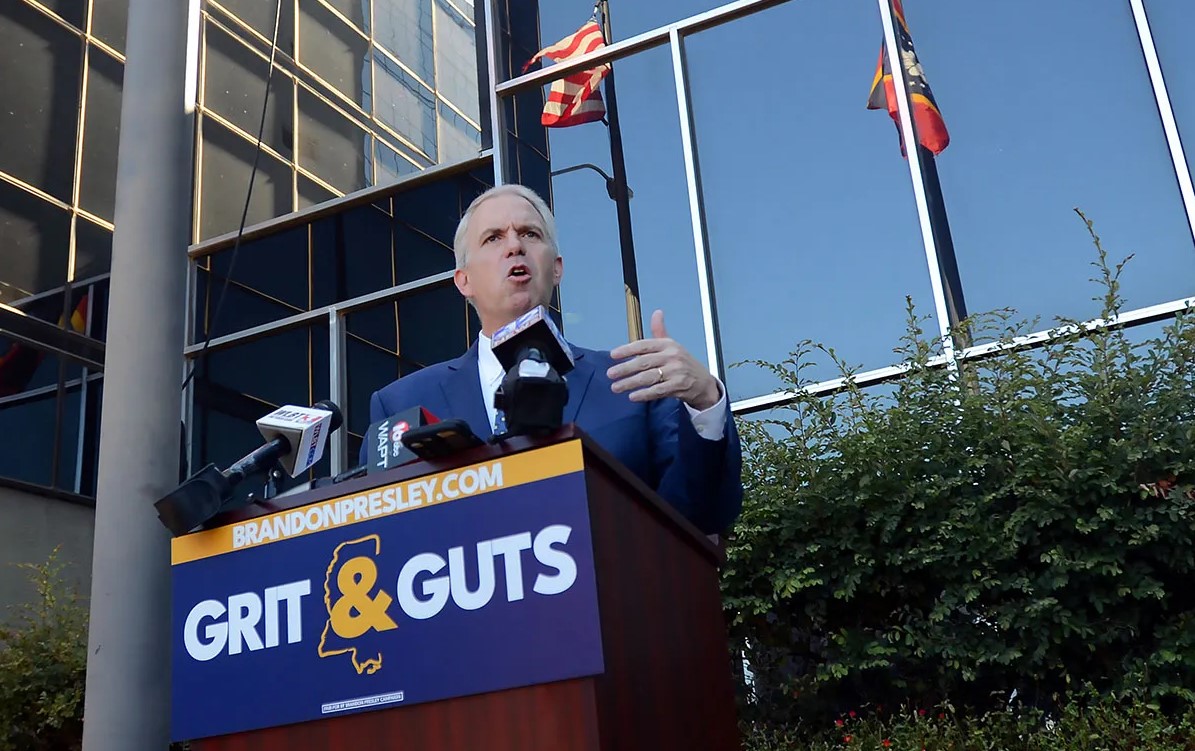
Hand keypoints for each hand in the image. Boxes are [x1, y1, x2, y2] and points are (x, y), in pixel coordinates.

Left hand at [607, 310, 721, 409]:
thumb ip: (660, 331)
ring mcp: (676, 371)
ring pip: (648, 377)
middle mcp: (672, 356)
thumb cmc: (684, 363)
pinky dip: (644, 394)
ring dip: (630, 383)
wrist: (704, 383)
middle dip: (625, 368)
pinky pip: (657, 390)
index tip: (613, 355)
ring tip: (616, 387)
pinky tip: (632, 396)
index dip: (627, 349)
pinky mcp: (679, 386)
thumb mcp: (672, 345)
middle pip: (643, 362)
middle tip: (610, 374)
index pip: (644, 345)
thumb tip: (657, 312)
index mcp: (668, 344)